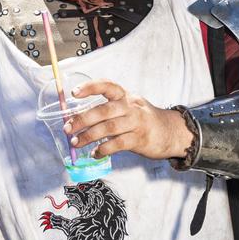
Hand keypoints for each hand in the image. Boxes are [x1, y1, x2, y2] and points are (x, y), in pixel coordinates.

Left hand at [63, 80, 192, 159]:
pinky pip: (117, 144)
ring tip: (76, 142)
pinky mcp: (139, 139)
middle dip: (82, 119)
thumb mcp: (128, 107)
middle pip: (103, 110)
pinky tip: (95, 153)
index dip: (90, 87)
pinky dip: (103, 149)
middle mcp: (131, 107)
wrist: (170, 132)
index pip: (107, 86)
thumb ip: (107, 110)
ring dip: (88, 136)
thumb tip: (77, 118)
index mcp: (125, 96)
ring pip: (108, 128)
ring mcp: (136, 123)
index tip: (74, 92)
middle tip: (67, 128)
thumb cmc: (142, 119)